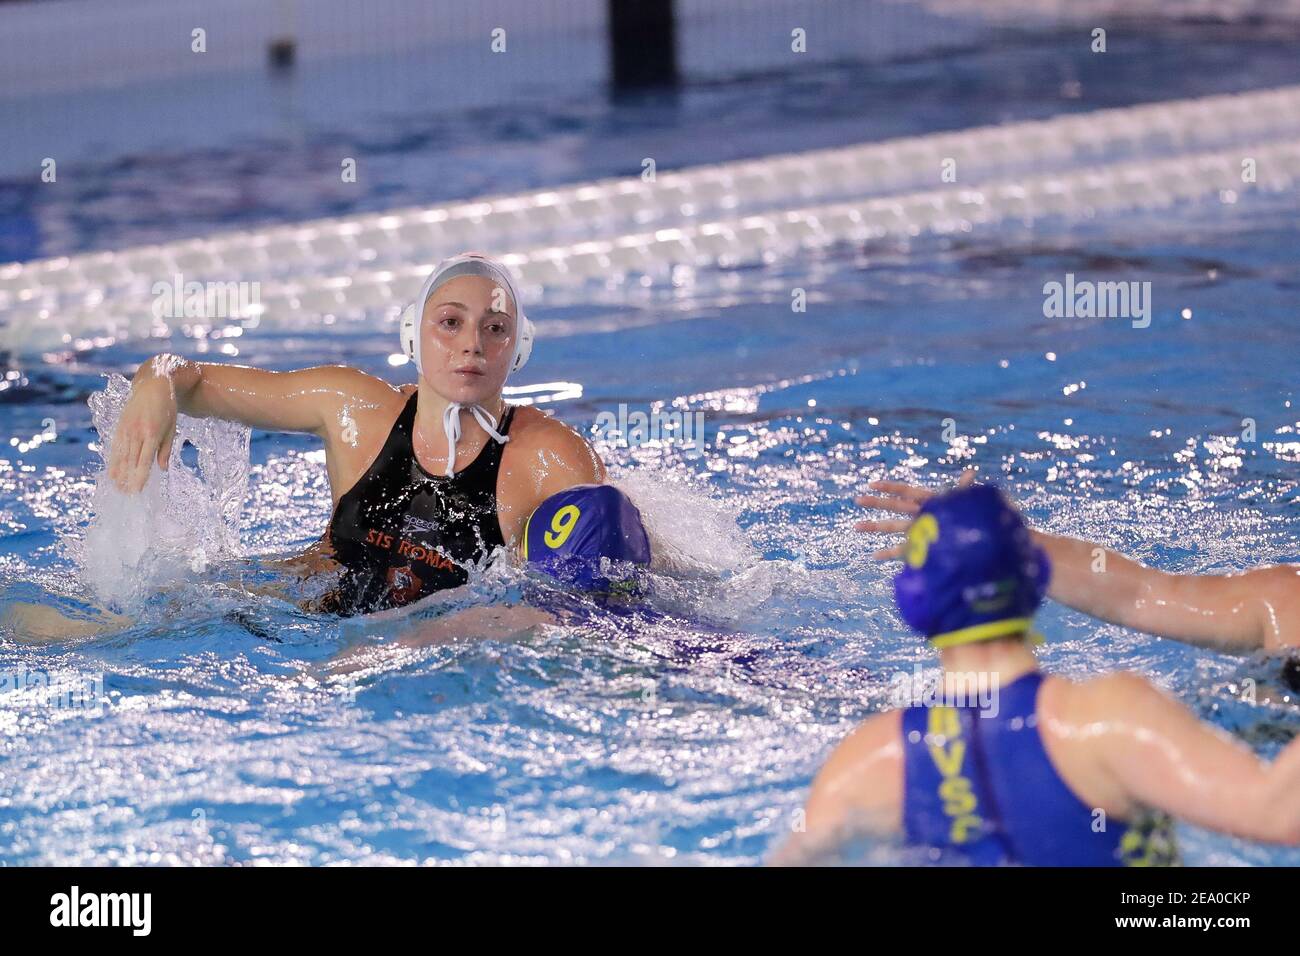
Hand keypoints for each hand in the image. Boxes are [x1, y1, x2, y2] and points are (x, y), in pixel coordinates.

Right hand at [106, 377, 177, 493]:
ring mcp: (126, 430)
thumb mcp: (172, 428)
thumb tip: (162, 468)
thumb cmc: (167, 408)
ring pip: (121, 456)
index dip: (140, 477)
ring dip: (119, 474)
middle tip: (126, 496)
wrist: (152, 385)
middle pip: (131, 461)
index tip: (137, 491)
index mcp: (152, 434)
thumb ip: (166, 449)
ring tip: (118, 489)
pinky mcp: (119, 427)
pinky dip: (113, 461)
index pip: (144, 461)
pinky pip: (115, 448)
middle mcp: (137, 433)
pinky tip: (112, 474)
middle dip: (128, 480)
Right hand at [852, 468, 976, 559]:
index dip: (890, 488)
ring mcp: (916, 530)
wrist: (974, 536)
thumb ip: (964, 489)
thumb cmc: (969, 516)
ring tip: (856, 527)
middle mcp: (919, 514)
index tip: (871, 485)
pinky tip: (874, 555)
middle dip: (876, 504)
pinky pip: (901, 550)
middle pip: (894, 507)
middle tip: (857, 500)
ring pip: (892, 527)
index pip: (906, 491)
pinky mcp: (919, 546)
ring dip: (875, 527)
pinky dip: (889, 553)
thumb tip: (971, 471)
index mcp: (928, 500)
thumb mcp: (965, 501)